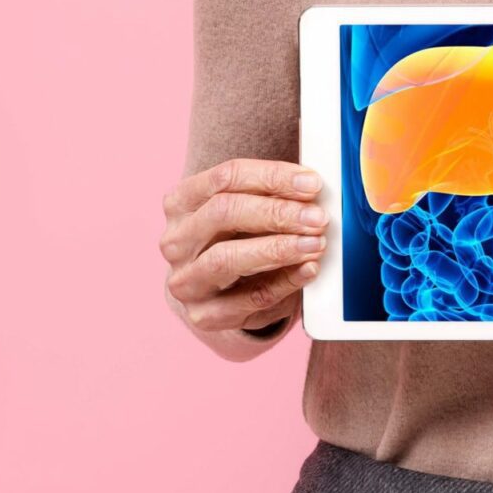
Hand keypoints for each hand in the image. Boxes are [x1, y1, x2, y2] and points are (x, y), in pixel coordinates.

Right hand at [159, 158, 327, 334]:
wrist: (220, 292)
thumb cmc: (238, 239)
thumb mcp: (247, 211)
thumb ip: (272, 195)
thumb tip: (313, 188)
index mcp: (181, 202)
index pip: (226, 177)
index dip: (272, 176)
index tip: (312, 183)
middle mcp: (176, 240)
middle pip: (223, 212)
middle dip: (277, 213)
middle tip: (317, 217)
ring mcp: (186, 280)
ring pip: (226, 258)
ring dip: (278, 248)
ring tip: (315, 243)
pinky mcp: (204, 315)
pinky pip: (249, 297)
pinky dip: (285, 282)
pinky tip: (308, 269)